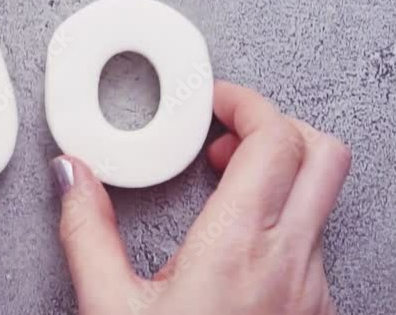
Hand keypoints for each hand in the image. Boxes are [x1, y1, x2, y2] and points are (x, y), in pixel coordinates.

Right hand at [51, 80, 350, 314]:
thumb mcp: (109, 308)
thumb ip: (87, 230)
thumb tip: (72, 175)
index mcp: (237, 248)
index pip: (275, 137)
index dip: (246, 102)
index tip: (211, 104)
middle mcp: (290, 262)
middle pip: (323, 152)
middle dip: (276, 125)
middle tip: (224, 136)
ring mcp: (314, 289)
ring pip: (323, 197)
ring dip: (281, 174)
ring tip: (224, 186)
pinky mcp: (318, 311)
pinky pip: (317, 240)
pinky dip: (285, 218)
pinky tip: (237, 242)